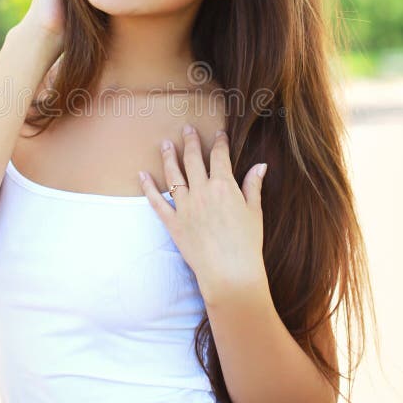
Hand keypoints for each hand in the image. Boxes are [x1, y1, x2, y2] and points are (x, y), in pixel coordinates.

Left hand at [139, 125, 268, 301]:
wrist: (230, 273)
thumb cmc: (247, 244)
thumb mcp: (255, 212)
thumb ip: (253, 186)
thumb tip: (260, 165)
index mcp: (224, 186)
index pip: (220, 156)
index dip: (219, 143)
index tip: (219, 134)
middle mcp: (202, 191)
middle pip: (193, 159)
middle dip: (191, 141)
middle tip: (187, 128)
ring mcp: (185, 206)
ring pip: (173, 174)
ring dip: (168, 156)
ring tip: (165, 143)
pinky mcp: (173, 222)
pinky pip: (157, 201)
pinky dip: (148, 187)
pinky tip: (142, 174)